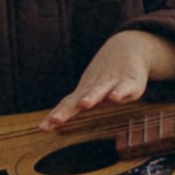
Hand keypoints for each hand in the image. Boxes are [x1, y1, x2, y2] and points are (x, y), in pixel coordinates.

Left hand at [46, 31, 170, 124]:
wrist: (128, 46)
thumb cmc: (105, 74)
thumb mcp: (88, 90)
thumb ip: (73, 105)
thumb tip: (51, 121)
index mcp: (84, 92)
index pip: (67, 105)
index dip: (56, 115)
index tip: (43, 127)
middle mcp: (94, 88)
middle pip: (78, 100)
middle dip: (67, 110)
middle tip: (56, 119)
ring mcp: (111, 83)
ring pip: (100, 91)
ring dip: (92, 97)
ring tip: (84, 104)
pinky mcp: (130, 82)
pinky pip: (124, 88)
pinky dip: (119, 92)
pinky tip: (114, 97)